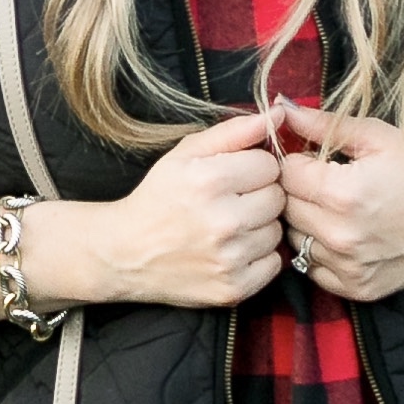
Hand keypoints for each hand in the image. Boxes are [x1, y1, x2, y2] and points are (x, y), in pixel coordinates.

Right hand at [36, 111, 287, 314]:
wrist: (124, 253)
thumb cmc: (158, 197)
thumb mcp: (185, 153)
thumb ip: (235, 131)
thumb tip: (278, 114)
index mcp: (209, 179)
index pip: (269, 164)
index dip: (252, 168)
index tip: (231, 177)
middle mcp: (222, 221)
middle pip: (278, 198)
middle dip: (258, 196)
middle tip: (230, 202)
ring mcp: (229, 259)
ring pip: (277, 231)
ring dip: (258, 227)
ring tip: (228, 227)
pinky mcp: (233, 289)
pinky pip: (274, 264)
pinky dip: (257, 257)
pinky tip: (231, 251)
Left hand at [274, 105, 403, 299]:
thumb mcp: (378, 136)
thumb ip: (325, 124)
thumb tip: (281, 110)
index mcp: (345, 193)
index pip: (286, 174)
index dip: (296, 161)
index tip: (313, 159)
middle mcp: (342, 236)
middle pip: (285, 208)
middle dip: (297, 191)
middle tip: (323, 182)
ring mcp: (349, 267)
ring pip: (294, 240)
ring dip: (305, 222)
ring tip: (333, 208)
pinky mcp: (356, 289)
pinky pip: (312, 268)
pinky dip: (319, 251)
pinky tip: (342, 234)